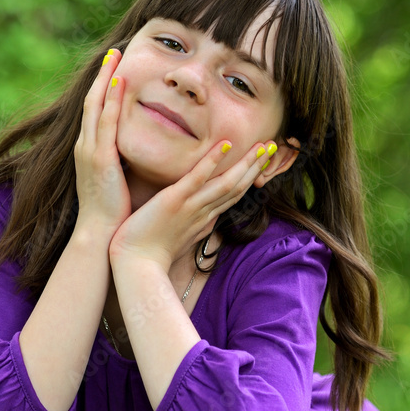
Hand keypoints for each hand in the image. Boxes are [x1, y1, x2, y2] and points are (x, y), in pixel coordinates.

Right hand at [73, 49, 129, 235]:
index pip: (96, 112)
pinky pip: (106, 123)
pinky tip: (119, 83)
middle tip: (114, 51)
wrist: (99, 235)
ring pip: (96, 106)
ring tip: (115, 56)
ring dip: (106, 79)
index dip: (104, 88)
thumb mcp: (116, 180)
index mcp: (90, 151)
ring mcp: (90, 151)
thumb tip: (136, 152)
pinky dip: (111, 101)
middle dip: (102, 75)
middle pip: (92, 101)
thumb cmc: (112, 212)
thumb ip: (122, 162)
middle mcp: (85, 146)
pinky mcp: (99, 159)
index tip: (114, 68)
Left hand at [108, 139, 277, 271]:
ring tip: (263, 144)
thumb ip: (193, 222)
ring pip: (227, 183)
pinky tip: (224, 144)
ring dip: (246, 163)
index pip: (233, 195)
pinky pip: (197, 178)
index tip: (261, 162)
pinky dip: (212, 162)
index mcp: (205, 219)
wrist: (136, 265)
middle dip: (256, 166)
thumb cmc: (151, 251)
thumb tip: (206, 219)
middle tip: (272, 146)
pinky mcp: (175, 201)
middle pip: (238, 187)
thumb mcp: (179, 234)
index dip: (249, 178)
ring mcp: (191, 206)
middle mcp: (204, 212)